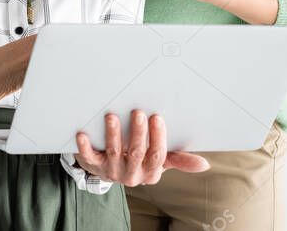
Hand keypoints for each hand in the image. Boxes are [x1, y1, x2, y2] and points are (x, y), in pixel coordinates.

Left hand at [75, 110, 209, 186]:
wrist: (110, 169)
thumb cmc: (139, 159)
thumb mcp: (160, 161)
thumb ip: (178, 160)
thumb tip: (204, 164)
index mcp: (150, 173)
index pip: (157, 156)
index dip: (157, 137)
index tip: (156, 117)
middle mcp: (132, 174)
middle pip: (136, 153)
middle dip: (137, 133)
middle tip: (137, 113)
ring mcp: (112, 170)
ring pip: (115, 152)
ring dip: (113, 134)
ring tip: (112, 116)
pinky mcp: (95, 165)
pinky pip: (89, 157)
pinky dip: (84, 147)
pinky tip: (82, 134)